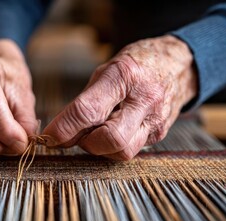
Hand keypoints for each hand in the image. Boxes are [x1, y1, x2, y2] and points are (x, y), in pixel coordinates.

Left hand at [43, 35, 196, 159]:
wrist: (177, 65)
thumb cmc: (134, 65)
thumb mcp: (106, 71)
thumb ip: (85, 100)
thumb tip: (61, 132)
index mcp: (124, 76)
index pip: (88, 110)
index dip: (64, 128)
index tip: (48, 137)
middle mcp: (144, 99)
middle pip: (109, 138)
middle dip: (85, 142)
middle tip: (75, 135)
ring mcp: (155, 119)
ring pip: (121, 151)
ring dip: (99, 148)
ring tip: (94, 132)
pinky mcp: (159, 133)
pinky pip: (130, 150)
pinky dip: (113, 147)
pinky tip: (110, 132)